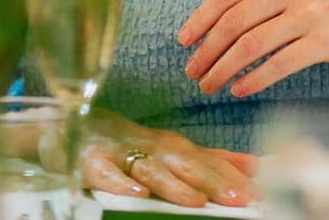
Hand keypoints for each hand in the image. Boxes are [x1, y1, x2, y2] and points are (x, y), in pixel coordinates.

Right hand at [82, 111, 256, 208]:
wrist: (69, 127)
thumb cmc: (126, 143)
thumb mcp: (171, 149)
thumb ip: (212, 159)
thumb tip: (255, 166)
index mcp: (172, 146)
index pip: (208, 160)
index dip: (233, 175)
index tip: (259, 189)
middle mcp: (151, 147)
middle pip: (186, 163)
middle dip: (214, 180)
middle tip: (239, 198)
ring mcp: (121, 153)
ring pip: (151, 169)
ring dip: (174, 185)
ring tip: (197, 202)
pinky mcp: (92, 162)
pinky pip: (107, 174)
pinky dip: (121, 183)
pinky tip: (136, 193)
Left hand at [179, 0, 328, 97]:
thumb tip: (216, 22)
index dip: (201, 17)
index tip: (184, 39)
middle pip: (234, 20)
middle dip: (207, 49)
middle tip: (192, 71)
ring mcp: (310, 12)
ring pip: (250, 44)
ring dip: (223, 68)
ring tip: (209, 85)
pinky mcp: (324, 41)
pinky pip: (277, 64)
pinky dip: (253, 79)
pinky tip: (240, 89)